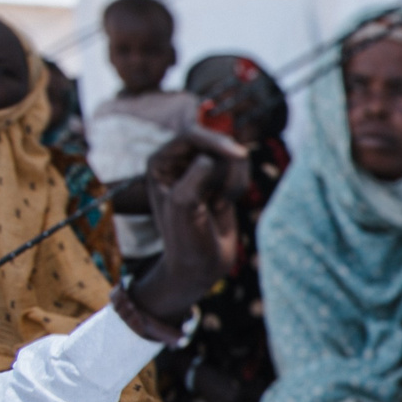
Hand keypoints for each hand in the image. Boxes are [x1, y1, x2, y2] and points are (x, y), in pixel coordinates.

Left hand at [132, 149, 242, 323]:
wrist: (199, 266)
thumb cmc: (184, 237)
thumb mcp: (184, 204)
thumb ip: (198, 174)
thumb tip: (218, 155)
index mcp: (161, 161)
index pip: (192, 135)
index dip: (215, 141)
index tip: (237, 155)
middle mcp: (179, 162)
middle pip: (215, 143)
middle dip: (226, 168)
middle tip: (224, 199)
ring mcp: (201, 171)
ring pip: (232, 157)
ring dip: (233, 180)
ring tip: (220, 205)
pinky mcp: (219, 182)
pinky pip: (239, 170)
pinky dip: (238, 186)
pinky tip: (224, 205)